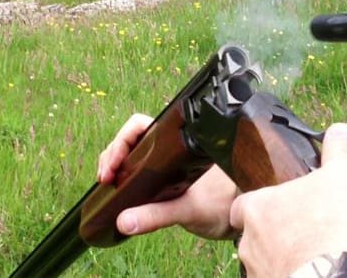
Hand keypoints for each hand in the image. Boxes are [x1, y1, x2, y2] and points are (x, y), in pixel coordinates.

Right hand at [97, 114, 238, 238]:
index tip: (112, 165)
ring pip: (131, 154)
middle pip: (130, 139)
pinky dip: (122, 176)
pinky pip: (136, 170)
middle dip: (112, 155)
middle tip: (104, 178)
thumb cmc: (223, 206)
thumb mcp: (187, 210)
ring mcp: (164, 164)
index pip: (139, 126)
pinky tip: (115, 190)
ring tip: (106, 183)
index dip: (121, 140)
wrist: (241, 217)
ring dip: (114, 165)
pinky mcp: (162, 180)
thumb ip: (156, 215)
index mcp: (176, 145)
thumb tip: (123, 221)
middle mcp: (169, 150)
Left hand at [229, 123, 346, 276]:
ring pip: (273, 262)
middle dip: (285, 235)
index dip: (260, 205)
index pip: (243, 205)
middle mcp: (249, 243)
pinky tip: (327, 273)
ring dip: (296, 258)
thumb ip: (340, 151)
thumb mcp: (343, 176)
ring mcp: (259, 271)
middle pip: (260, 236)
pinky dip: (304, 275)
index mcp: (256, 208)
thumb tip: (341, 130)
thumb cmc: (331, 225)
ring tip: (326, 256)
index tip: (280, 207)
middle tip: (315, 234)